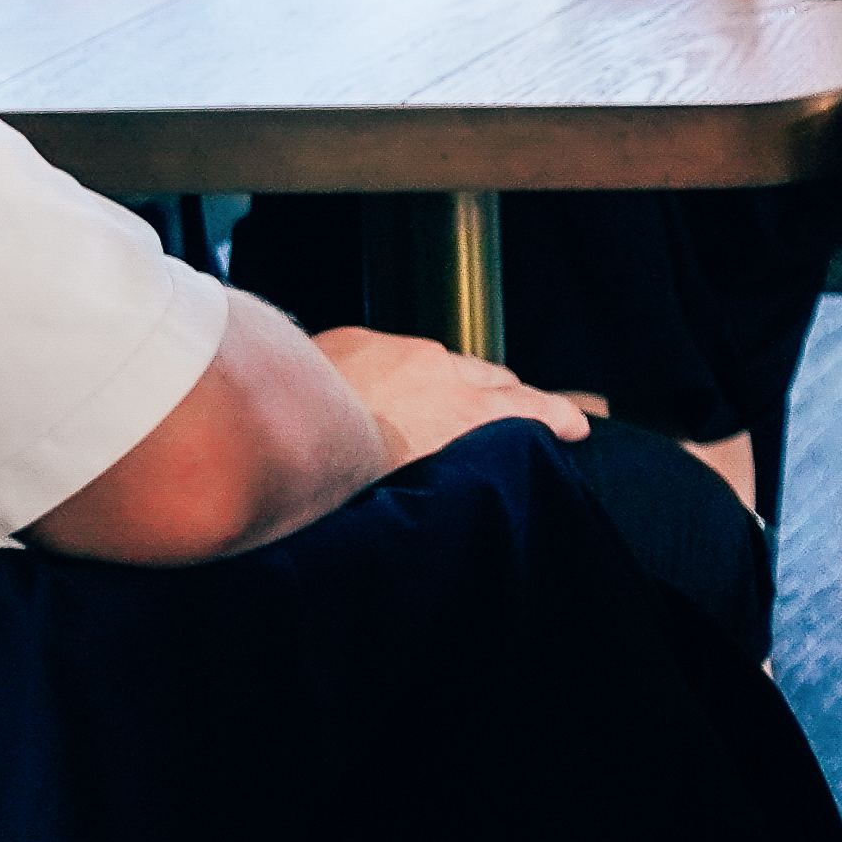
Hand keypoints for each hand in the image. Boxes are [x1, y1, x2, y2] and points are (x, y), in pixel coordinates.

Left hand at [312, 326, 588, 476]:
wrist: (261, 434)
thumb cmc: (330, 483)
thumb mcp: (408, 498)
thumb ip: (438, 487)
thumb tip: (439, 501)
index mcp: (464, 415)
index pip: (533, 407)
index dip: (560, 415)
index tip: (579, 424)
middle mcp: (441, 373)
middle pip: (491, 377)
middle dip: (499, 395)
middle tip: (504, 416)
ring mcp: (396, 349)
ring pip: (436, 364)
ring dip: (436, 385)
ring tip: (419, 413)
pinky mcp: (352, 340)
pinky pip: (384, 352)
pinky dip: (385, 372)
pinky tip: (358, 396)